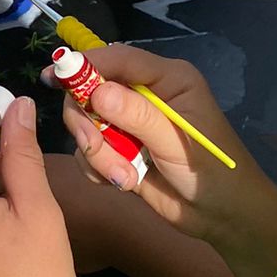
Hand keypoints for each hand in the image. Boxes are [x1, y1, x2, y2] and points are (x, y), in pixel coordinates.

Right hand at [52, 46, 250, 247]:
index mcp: (167, 79)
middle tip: (94, 146)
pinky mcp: (120, 150)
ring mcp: (130, 123)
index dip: (85, 64)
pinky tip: (123, 182)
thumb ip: (138, 116)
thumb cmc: (212, 171)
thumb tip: (97, 92)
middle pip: (92, 90)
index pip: (119, 59)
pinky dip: (98, 168)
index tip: (54, 76)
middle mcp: (145, 95)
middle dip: (87, 121)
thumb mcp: (176, 141)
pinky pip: (90, 151)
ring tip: (124, 176)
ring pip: (87, 124)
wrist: (222, 216)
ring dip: (98, 153)